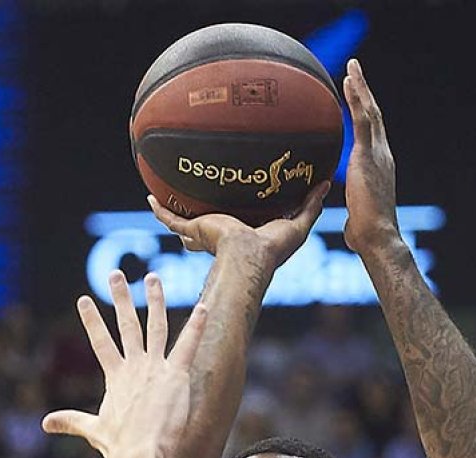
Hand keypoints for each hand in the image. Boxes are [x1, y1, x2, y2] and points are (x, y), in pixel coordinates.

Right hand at [42, 271, 207, 457]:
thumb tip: (45, 424)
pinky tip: (203, 307)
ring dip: (155, 300)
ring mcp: (155, 368)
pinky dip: (196, 325)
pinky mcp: (177, 375)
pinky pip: (188, 345)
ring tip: (153, 278)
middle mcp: (134, 366)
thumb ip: (71, 422)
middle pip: (126, 324)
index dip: (91, 320)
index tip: (83, 300)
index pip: (100, 341)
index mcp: (114, 377)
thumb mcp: (93, 430)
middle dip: (120, 298)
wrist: (140, 454)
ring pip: (156, 326)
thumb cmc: (118, 446)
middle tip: (115, 275)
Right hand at [148, 181, 329, 272]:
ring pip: (184, 225)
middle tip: (198, 204)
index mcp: (243, 238)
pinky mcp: (193, 230)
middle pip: (207, 229)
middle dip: (200, 221)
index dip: (236, 221)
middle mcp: (220, 238)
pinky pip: (170, 219)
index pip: (237, 230)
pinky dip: (159, 210)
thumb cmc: (273, 249)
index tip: (236, 210)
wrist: (249, 255)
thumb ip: (311, 205)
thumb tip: (326, 184)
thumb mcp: (297, 224)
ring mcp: (204, 235)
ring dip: (174, 215)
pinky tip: (150, 197)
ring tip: (166, 198)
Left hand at [342, 58, 399, 253]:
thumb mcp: (356, 210)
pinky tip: (349, 83)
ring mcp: (378, 153)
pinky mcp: (368, 155)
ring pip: (370, 111)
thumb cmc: (365, 231)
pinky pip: (362, 120)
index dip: (365, 111)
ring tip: (351, 67)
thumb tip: (341, 211)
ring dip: (361, 87)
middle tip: (355, 70)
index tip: (357, 95)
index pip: (371, 132)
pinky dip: (357, 99)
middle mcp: (382, 154)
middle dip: (365, 92)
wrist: (377, 236)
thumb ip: (351, 203)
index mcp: (379, 164)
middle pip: (373, 115)